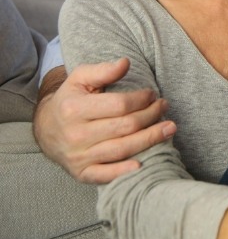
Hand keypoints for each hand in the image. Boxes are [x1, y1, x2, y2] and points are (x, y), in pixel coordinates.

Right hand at [32, 58, 175, 183]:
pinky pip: (105, 175)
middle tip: (164, 107)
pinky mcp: (81, 173)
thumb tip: (125, 62)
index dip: (141, 99)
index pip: (119, 105)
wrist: (45, 129)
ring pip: (121, 150)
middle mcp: (75, 135)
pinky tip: (143, 164)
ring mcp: (78, 157)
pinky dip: (124, 172)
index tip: (152, 94)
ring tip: (169, 128)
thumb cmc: (70, 99)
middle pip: (124, 127)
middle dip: (151, 116)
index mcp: (74, 109)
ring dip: (150, 139)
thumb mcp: (80, 78)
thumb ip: (103, 70)